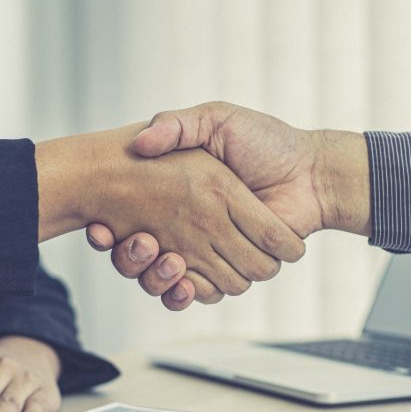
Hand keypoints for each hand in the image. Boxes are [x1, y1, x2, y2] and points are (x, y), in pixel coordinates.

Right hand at [86, 102, 369, 307]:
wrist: (310, 171)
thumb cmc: (265, 141)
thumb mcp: (216, 119)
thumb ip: (177, 124)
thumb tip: (140, 141)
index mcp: (177, 195)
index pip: (127, 221)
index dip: (108, 232)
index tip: (100, 228)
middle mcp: (187, 226)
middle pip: (139, 258)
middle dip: (130, 258)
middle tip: (137, 242)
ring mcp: (207, 251)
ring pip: (163, 280)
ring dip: (155, 275)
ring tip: (160, 255)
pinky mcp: (229, 269)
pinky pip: (199, 292)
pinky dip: (185, 293)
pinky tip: (182, 280)